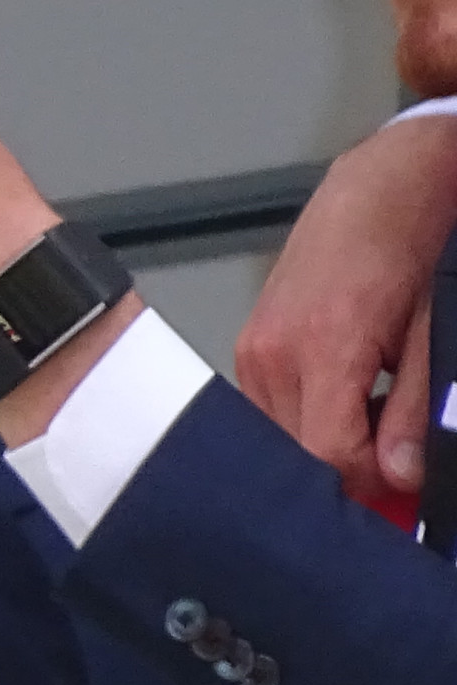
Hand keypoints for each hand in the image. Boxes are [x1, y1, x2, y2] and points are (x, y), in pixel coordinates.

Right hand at [234, 112, 456, 509]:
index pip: (328, 454)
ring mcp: (253, 351)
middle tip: (394, 473)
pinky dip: (309, 421)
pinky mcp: (250, 347)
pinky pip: (271, 410)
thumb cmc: (412, 248)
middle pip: (296, 453)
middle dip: (347, 472)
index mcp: (323, 347)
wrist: (380, 189)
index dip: (367, 486)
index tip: (401, 496)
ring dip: (326, 447)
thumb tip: (400, 476)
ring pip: (280, 438)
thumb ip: (413, 410)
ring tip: (375, 433)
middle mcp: (271, 354)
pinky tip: (349, 406)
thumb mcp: (433, 334)